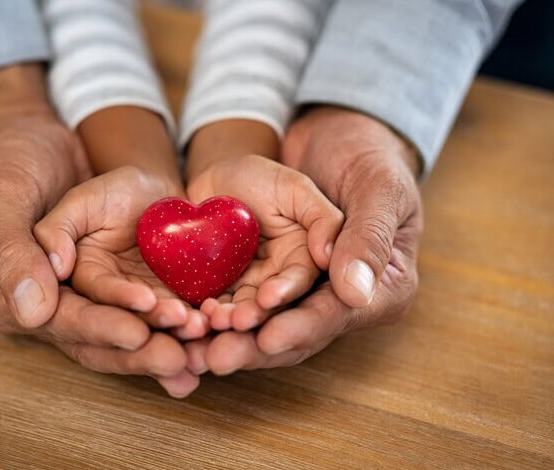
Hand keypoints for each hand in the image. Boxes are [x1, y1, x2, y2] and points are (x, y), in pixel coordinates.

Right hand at [0, 65, 194, 397]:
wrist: (36, 140)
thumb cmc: (11, 163)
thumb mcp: (5, 196)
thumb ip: (15, 250)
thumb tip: (33, 310)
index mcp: (11, 293)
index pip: (61, 320)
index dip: (101, 328)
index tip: (138, 333)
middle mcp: (50, 305)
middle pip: (98, 340)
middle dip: (141, 351)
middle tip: (180, 358)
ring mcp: (86, 296)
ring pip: (127, 331)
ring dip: (164, 342)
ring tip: (202, 348)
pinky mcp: (116, 282)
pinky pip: (148, 310)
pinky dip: (175, 325)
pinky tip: (207, 336)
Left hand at [186, 154, 342, 331]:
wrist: (215, 181)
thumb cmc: (261, 177)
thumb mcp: (296, 189)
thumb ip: (323, 219)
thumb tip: (332, 259)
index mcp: (305, 260)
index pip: (303, 284)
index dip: (287, 293)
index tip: (268, 299)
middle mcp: (279, 280)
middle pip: (271, 307)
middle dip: (254, 317)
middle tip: (236, 322)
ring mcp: (248, 287)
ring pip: (241, 310)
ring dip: (229, 320)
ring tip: (214, 320)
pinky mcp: (220, 289)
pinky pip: (214, 304)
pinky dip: (205, 313)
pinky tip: (195, 315)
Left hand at [188, 106, 422, 374]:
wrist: (324, 137)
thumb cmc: (363, 157)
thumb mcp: (375, 187)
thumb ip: (367, 236)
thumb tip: (355, 292)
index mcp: (380, 287)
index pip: (336, 314)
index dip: (300, 328)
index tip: (267, 338)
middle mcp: (337, 298)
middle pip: (295, 330)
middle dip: (254, 345)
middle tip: (218, 357)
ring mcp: (299, 290)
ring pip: (263, 323)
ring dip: (229, 336)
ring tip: (195, 344)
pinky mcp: (266, 277)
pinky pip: (239, 300)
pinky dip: (214, 313)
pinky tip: (187, 322)